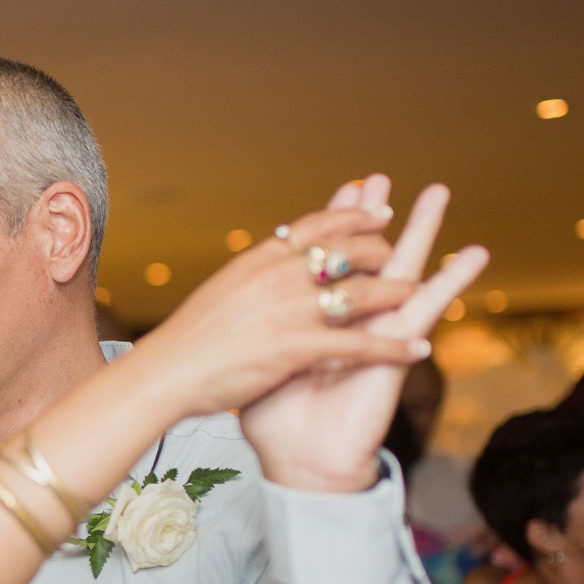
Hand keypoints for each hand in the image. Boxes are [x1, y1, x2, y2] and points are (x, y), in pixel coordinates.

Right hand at [139, 182, 448, 439]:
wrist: (165, 372)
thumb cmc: (189, 339)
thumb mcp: (223, 289)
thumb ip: (255, 273)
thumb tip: (273, 259)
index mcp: (260, 259)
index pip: (318, 225)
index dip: (355, 215)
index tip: (381, 211)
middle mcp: (279, 276)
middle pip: (348, 252)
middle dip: (382, 253)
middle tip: (402, 256)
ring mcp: (289, 311)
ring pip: (361, 293)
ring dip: (396, 293)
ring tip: (418, 296)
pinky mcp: (296, 348)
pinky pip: (359, 345)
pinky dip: (394, 348)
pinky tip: (417, 351)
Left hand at [237, 177, 488, 490]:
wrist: (301, 458)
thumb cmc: (274, 420)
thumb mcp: (256, 365)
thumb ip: (255, 336)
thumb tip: (230, 314)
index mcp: (312, 316)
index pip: (322, 259)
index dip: (328, 226)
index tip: (335, 192)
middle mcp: (347, 318)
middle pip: (361, 254)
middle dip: (367, 216)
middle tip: (378, 176)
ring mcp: (375, 328)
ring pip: (402, 269)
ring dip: (422, 230)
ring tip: (439, 191)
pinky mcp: (396, 345)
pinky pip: (427, 308)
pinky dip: (451, 280)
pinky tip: (476, 253)